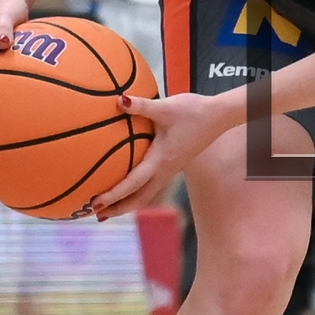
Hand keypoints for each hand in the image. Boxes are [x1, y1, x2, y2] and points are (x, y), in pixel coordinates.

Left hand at [90, 90, 235, 218]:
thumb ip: (141, 105)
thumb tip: (118, 100)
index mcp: (161, 160)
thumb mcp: (166, 107)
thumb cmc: (194, 111)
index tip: (95, 203)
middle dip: (118, 208)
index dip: (114, 195)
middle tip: (96, 214)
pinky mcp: (172, 165)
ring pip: (146, 194)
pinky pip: (151, 184)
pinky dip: (135, 190)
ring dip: (126, 203)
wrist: (219, 116)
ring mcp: (170, 170)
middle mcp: (165, 170)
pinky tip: (126, 183)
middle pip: (140, 199)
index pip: (134, 184)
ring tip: (108, 207)